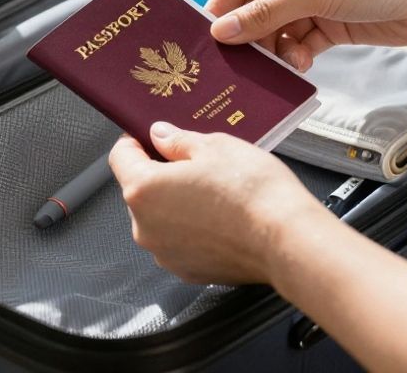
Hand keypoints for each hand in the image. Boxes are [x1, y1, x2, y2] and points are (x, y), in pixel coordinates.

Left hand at [108, 121, 331, 284]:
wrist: (287, 240)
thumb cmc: (254, 193)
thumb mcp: (215, 146)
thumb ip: (178, 140)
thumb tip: (161, 136)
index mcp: (144, 190)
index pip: (120, 157)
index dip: (133, 141)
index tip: (147, 135)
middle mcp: (145, 227)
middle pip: (140, 189)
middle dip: (161, 173)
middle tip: (195, 161)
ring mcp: (165, 253)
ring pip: (160, 217)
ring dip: (177, 202)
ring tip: (215, 191)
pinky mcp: (187, 270)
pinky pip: (179, 241)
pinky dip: (192, 228)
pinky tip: (221, 217)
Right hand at [207, 0, 406, 70]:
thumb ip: (266, 14)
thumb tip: (222, 30)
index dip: (222, 6)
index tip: (208, 35)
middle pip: (256, 8)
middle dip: (248, 34)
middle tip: (237, 60)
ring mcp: (315, 3)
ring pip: (277, 31)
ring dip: (275, 49)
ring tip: (280, 63)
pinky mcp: (332, 27)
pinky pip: (299, 44)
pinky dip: (296, 56)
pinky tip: (300, 64)